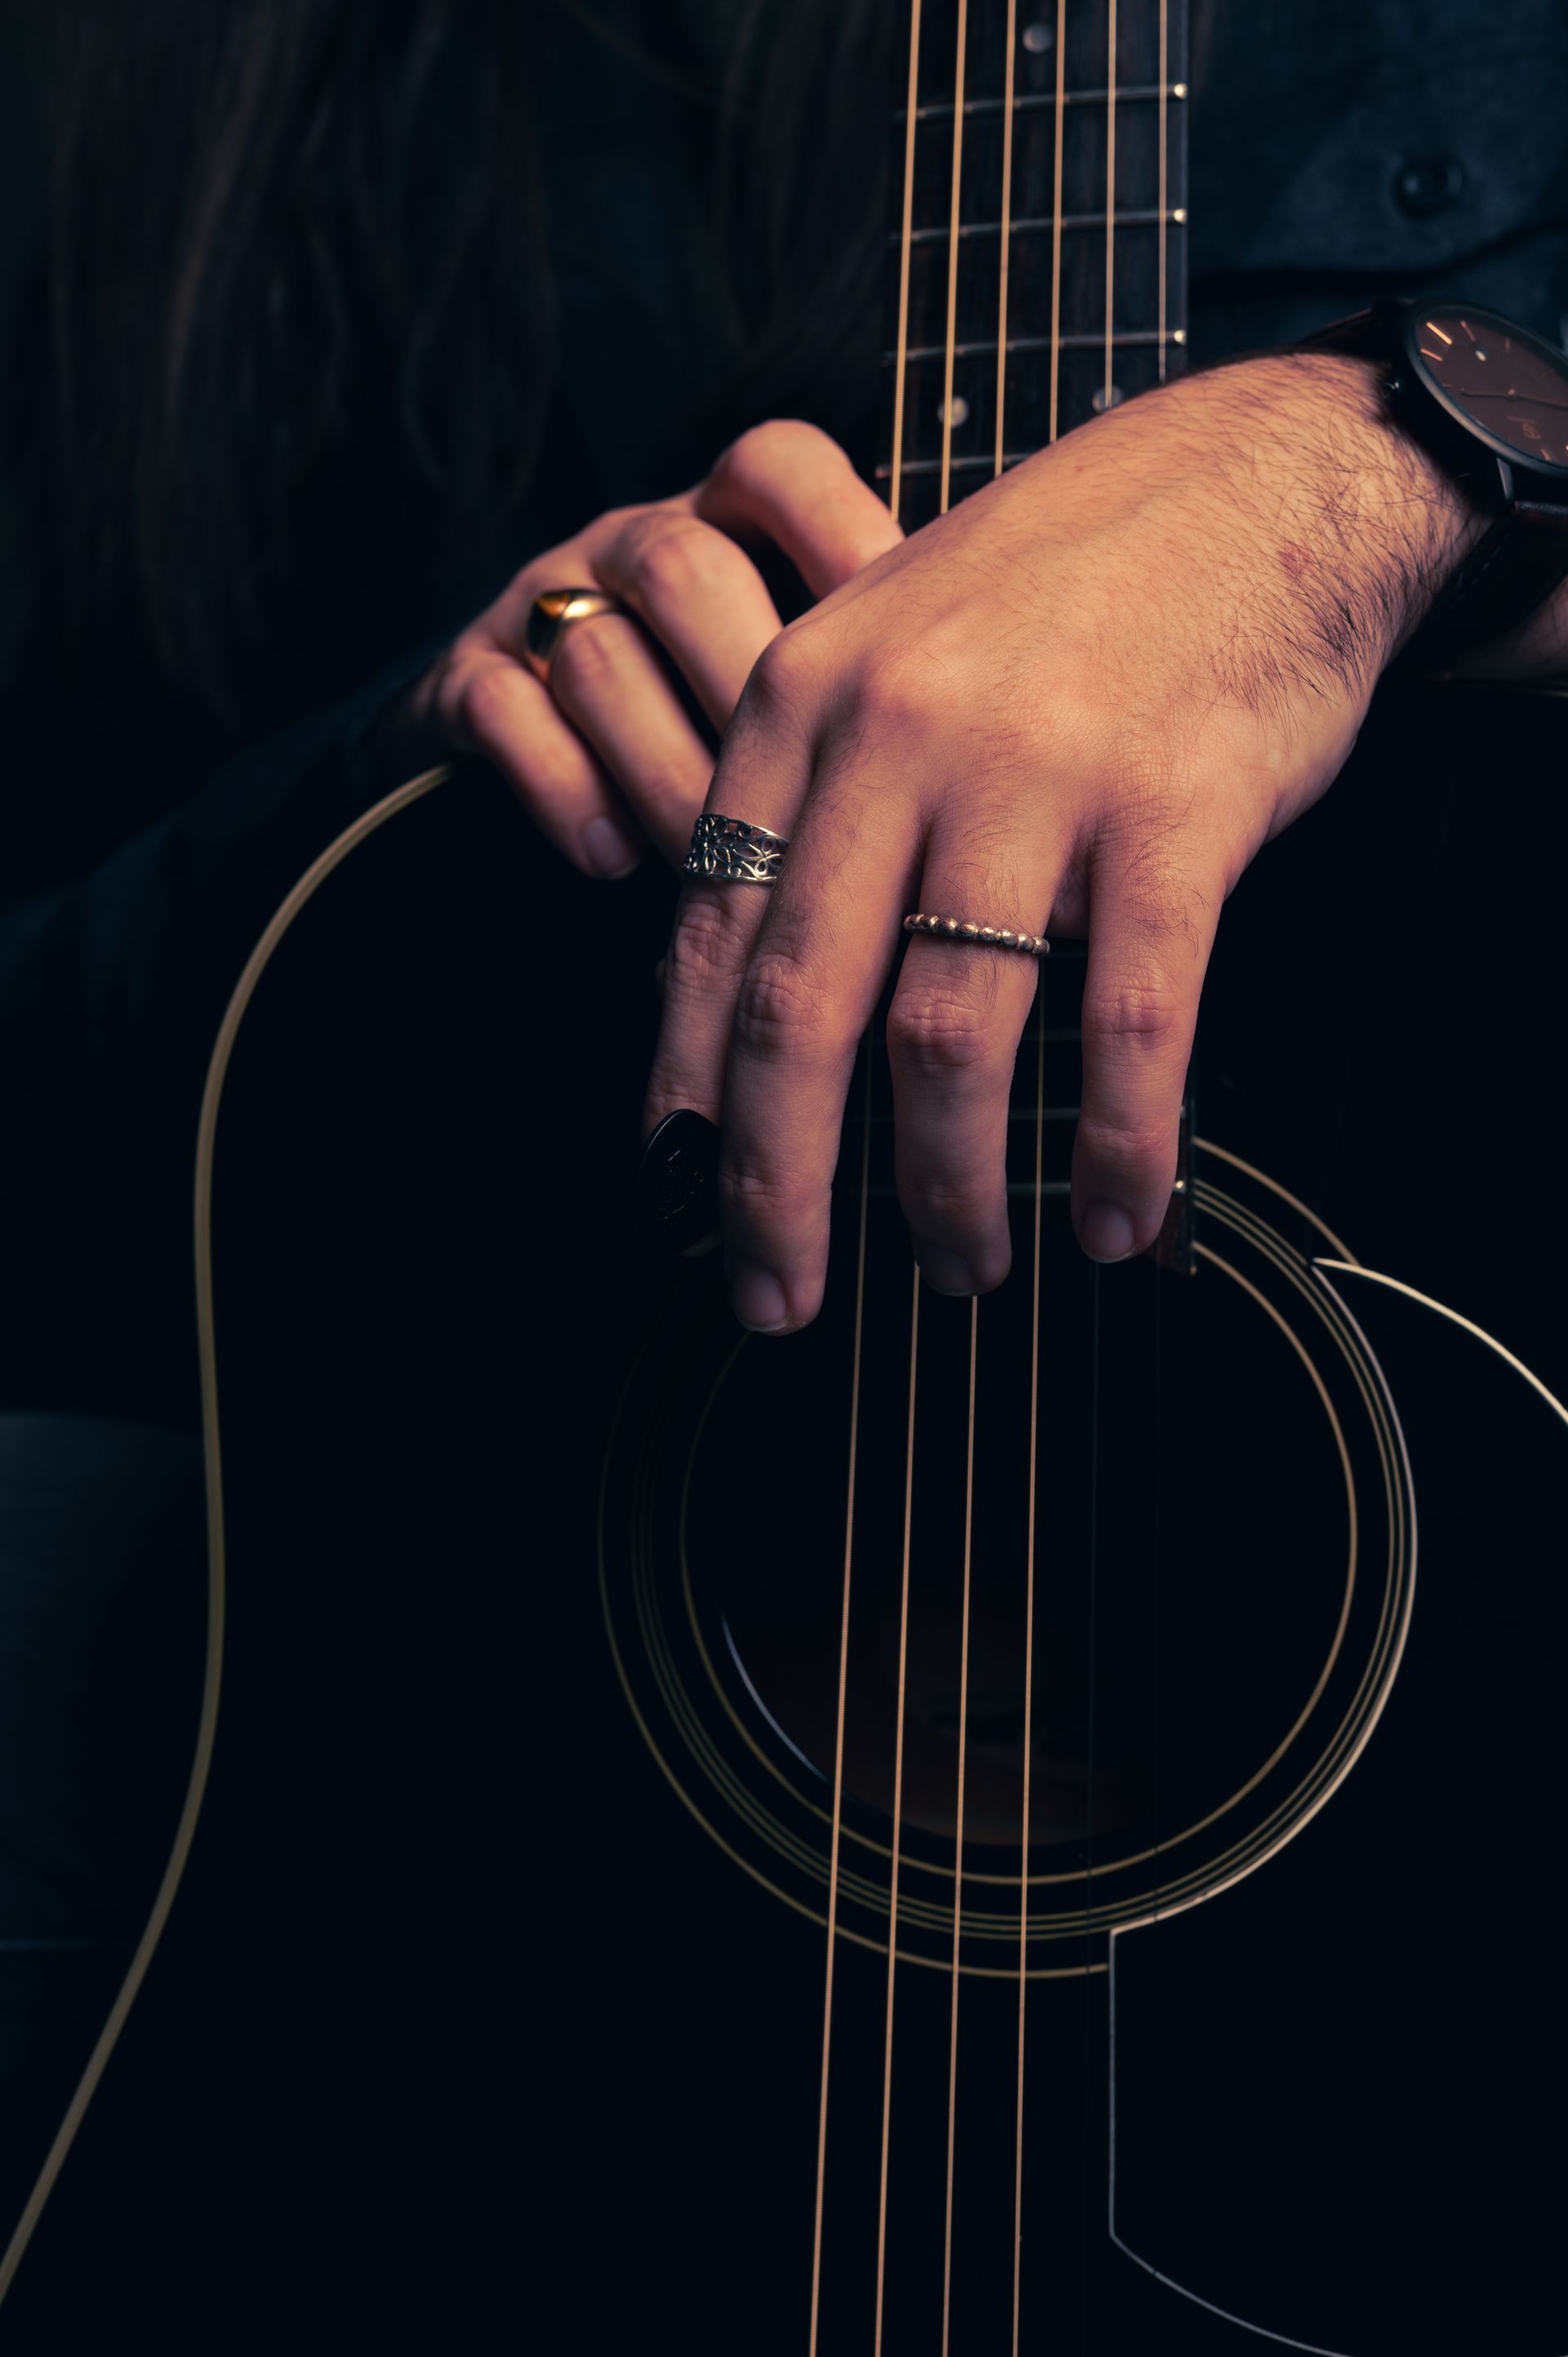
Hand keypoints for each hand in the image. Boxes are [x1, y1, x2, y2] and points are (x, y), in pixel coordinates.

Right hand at [387, 423, 902, 877]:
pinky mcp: (464, 679)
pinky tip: (614, 859)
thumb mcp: (802, 688)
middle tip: (819, 816)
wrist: (533, 759)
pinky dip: (564, 789)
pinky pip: (503, 711)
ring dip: (667, 771)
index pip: (775, 467)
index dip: (839, 536)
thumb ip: (867, 692)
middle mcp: (630, 543)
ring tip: (726, 875)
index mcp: (722, 518)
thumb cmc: (721, 735)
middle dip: (749, 700)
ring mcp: (542, 604)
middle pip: (686, 571)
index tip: (906, 636)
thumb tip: (975, 779)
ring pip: (598, 651)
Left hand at [644, 354, 1487, 1331]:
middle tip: (775, 1302)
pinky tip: (1113, 1220)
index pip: (708, 938)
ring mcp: (1035, 774)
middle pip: (802, 1010)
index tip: (679, 1210)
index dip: (687, 1099)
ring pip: (953, 1037)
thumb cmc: (1070, 587)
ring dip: (948, 1187)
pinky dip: (1116, 1146)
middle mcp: (897, 738)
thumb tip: (751, 998)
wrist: (1261, 479)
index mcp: (805, 704)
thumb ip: (813, 802)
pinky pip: (1128, 1023)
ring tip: (962, 1269)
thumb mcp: (890, 648)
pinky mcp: (1173, 811)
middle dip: (779, 1188)